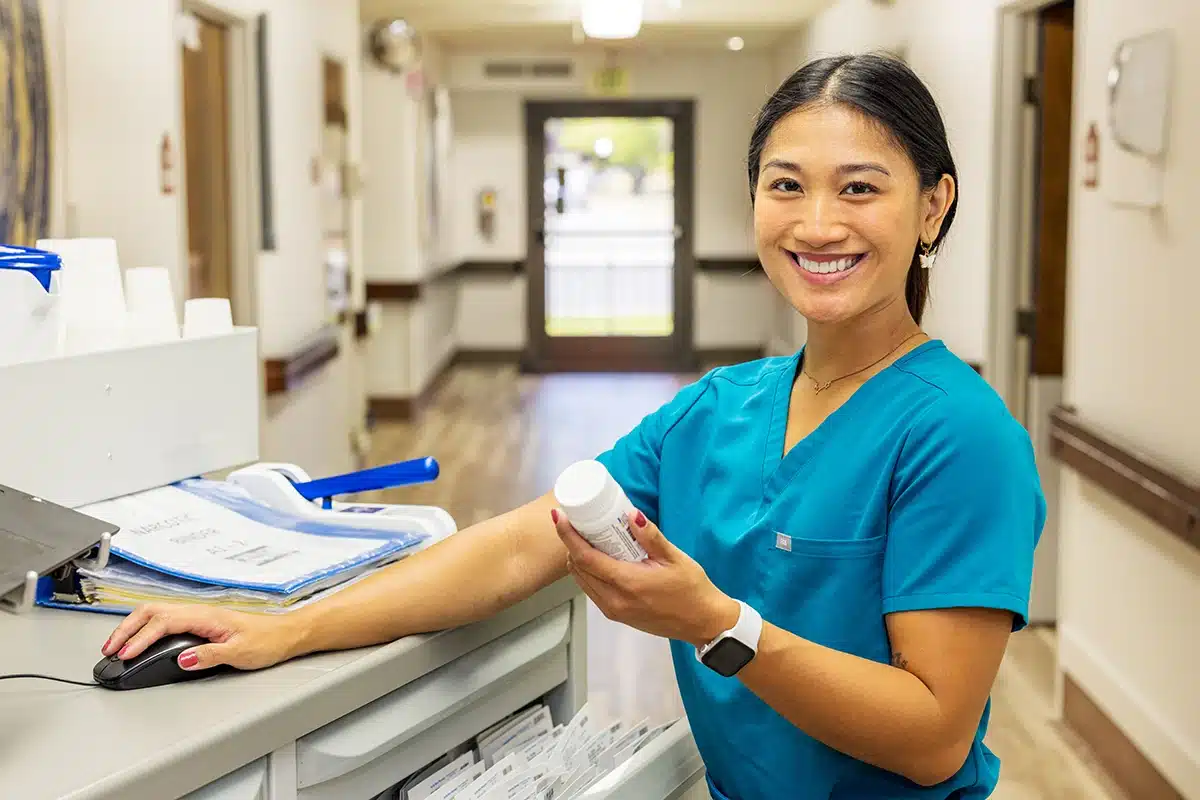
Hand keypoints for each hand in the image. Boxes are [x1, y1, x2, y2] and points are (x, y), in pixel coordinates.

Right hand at [101, 603, 302, 671]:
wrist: (286, 634)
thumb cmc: (268, 641)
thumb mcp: (241, 653)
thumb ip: (211, 655)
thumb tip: (184, 659)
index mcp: (207, 616)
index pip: (163, 622)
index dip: (141, 639)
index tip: (125, 655)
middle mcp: (200, 612)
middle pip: (152, 612)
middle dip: (126, 629)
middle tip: (109, 650)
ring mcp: (199, 615)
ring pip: (156, 613)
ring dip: (133, 627)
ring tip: (117, 646)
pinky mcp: (201, 622)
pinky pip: (165, 620)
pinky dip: (146, 628)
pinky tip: (140, 640)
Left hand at [552, 507, 739, 647]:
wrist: (702, 623)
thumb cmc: (692, 588)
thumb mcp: (675, 558)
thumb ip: (651, 537)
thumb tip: (630, 513)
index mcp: (627, 583)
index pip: (585, 558)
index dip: (568, 536)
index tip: (559, 516)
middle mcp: (614, 600)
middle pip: (578, 569)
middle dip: (570, 544)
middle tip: (574, 521)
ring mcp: (614, 610)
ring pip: (582, 581)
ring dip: (578, 558)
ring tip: (584, 537)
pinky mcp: (617, 615)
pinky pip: (592, 591)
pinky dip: (588, 572)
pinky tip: (598, 558)